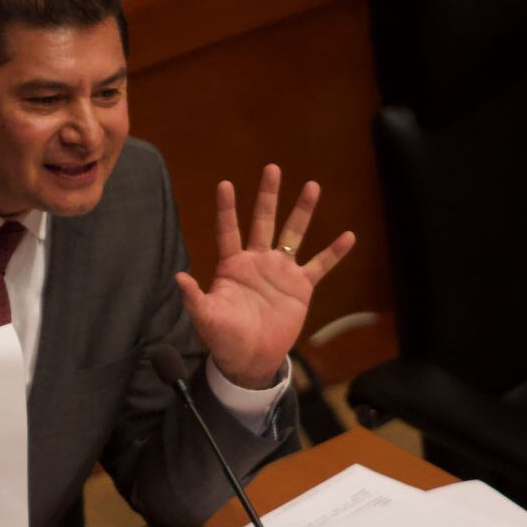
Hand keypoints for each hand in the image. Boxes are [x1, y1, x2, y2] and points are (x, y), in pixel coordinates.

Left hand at [175, 165, 354, 388]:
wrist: (250, 358)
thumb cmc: (224, 337)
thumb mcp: (206, 318)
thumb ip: (194, 297)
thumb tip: (178, 278)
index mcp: (232, 266)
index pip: (228, 230)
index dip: (227, 209)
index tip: (225, 184)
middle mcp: (257, 261)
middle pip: (263, 221)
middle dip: (267, 196)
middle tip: (272, 168)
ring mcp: (280, 271)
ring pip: (293, 234)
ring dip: (302, 211)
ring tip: (312, 186)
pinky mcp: (300, 287)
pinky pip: (320, 265)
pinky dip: (334, 252)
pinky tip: (348, 236)